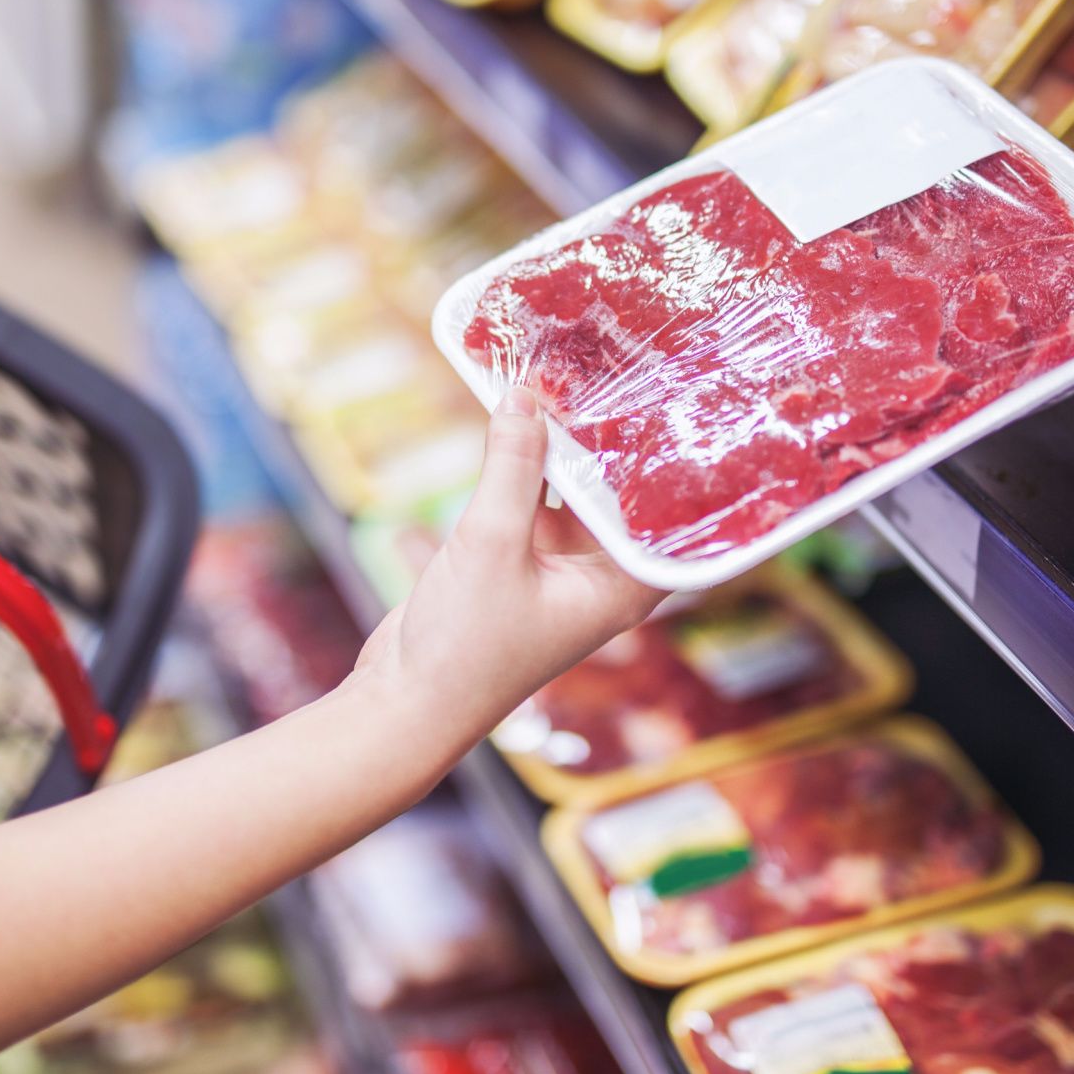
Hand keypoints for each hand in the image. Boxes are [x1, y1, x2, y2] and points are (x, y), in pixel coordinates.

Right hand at [357, 387, 665, 733]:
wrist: (405, 701)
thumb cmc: (465, 646)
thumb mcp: (491, 543)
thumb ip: (513, 467)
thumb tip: (524, 397)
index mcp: (622, 586)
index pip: (667, 513)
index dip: (667, 458)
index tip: (666, 397)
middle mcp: (599, 577)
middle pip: (617, 496)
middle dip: (607, 442)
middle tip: (612, 371)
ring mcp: (558, 571)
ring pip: (571, 495)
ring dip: (561, 451)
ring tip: (565, 382)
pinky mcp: (519, 563)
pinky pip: (532, 504)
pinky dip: (525, 470)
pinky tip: (518, 422)